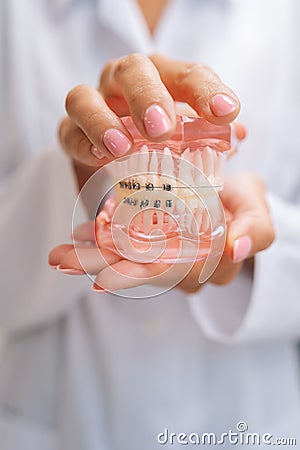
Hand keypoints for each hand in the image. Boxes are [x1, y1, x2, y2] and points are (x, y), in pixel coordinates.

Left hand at [48, 173, 274, 293]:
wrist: (234, 196)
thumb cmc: (244, 203)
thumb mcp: (258, 209)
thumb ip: (256, 229)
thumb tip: (235, 247)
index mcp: (208, 264)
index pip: (170, 274)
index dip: (135, 276)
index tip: (99, 278)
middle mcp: (184, 270)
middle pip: (138, 273)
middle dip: (99, 267)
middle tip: (61, 260)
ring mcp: (166, 260)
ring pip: (126, 264)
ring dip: (91, 259)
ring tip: (59, 254)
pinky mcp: (153, 248)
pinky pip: (122, 252)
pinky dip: (98, 246)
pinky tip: (75, 240)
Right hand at [59, 53, 239, 188]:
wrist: (120, 162)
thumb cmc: (160, 145)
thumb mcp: (190, 141)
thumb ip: (211, 136)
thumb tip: (236, 135)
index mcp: (162, 80)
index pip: (186, 74)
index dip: (205, 90)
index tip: (224, 113)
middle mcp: (125, 85)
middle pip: (132, 70)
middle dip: (147, 96)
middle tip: (162, 129)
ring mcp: (95, 105)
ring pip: (84, 96)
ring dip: (103, 120)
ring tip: (123, 147)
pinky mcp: (72, 132)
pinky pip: (68, 132)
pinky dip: (82, 143)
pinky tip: (100, 158)